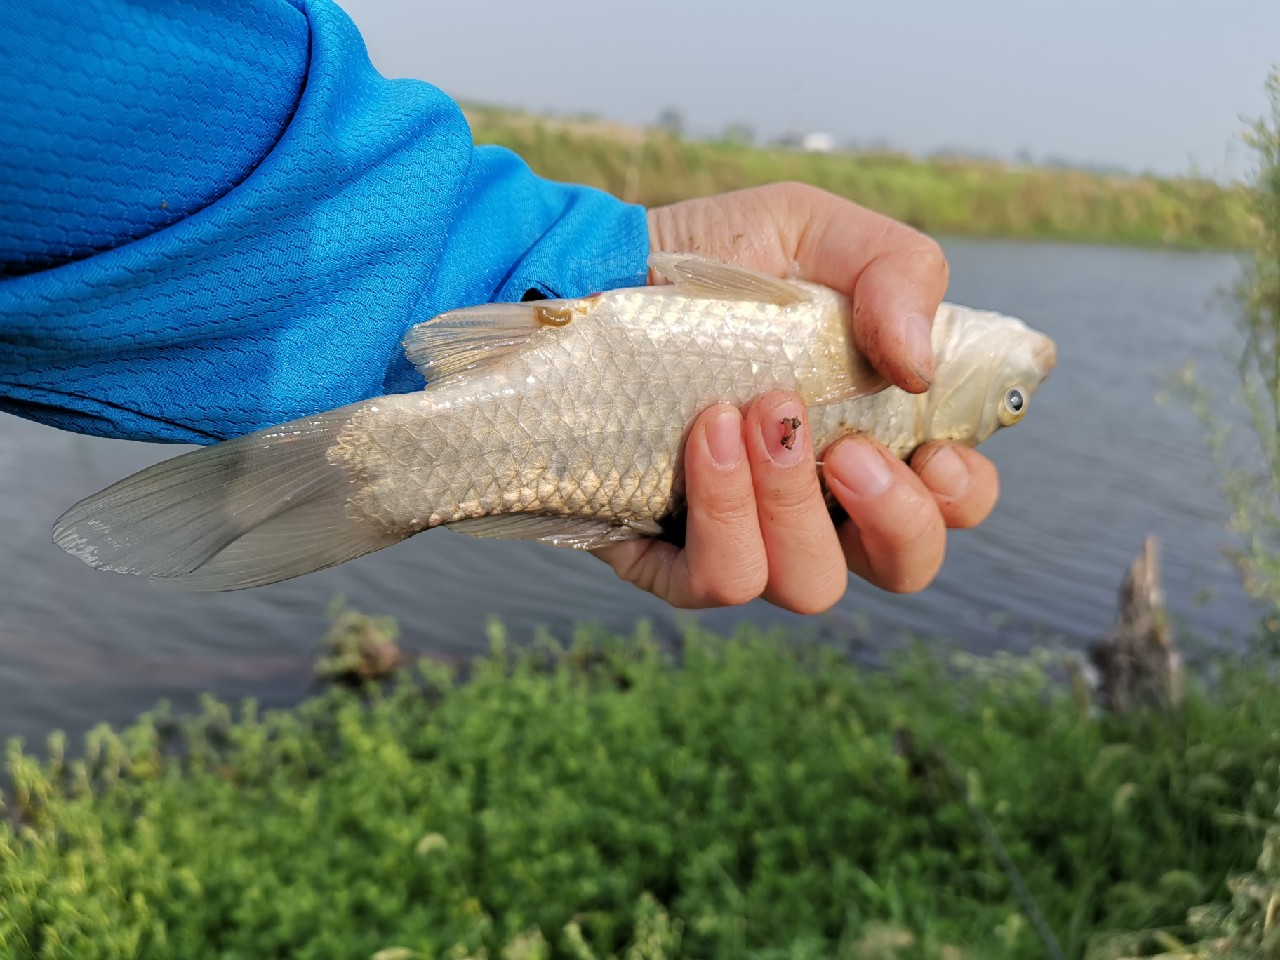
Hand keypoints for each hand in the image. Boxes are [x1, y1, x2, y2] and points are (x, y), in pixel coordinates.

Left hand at [594, 182, 999, 611]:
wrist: (600, 271)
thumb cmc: (718, 260)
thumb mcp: (816, 230)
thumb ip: (897, 271)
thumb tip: (921, 367)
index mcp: (873, 436)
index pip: (949, 508)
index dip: (959, 498)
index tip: (933, 448)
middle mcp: (819, 501)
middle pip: (901, 568)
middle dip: (892, 518)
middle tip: (848, 445)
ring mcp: (746, 535)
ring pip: (806, 583)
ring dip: (793, 504)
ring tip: (749, 413)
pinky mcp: (670, 557)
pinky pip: (718, 582)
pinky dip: (724, 517)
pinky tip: (706, 437)